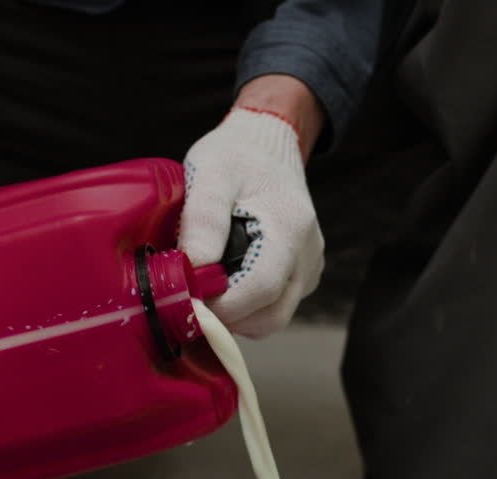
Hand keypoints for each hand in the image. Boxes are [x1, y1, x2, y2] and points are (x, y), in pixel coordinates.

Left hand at [179, 75, 326, 338]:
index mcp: (290, 228)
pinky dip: (247, 304)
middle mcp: (307, 255)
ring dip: (237, 313)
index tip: (188, 298)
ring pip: (272, 317)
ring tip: (208, 283)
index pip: (261, 289)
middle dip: (227, 317)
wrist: (266, 144)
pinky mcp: (302, 275)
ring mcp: (308, 268)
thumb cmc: (237, 155)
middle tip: (193, 296)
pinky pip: (274, 306)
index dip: (222, 306)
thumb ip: (203, 220)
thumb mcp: (211, 173)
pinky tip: (226, 277)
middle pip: (270, 317)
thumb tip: (196, 270)